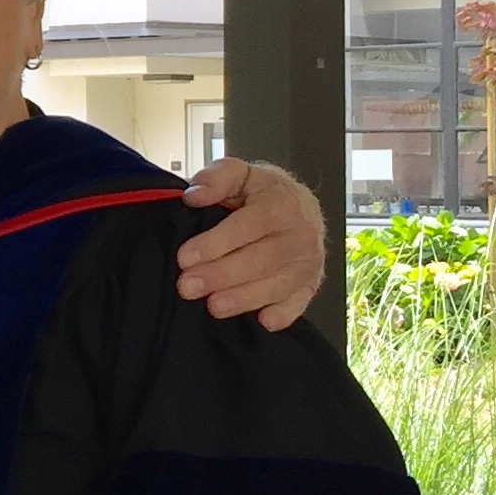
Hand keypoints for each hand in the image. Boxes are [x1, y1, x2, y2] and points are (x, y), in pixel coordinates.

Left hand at [178, 157, 325, 329]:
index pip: (248, 225)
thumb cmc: (261, 193)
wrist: (299, 206)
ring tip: (213, 306)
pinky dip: (284, 314)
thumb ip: (217, 178)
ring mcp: (308, 262)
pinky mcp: (310, 284)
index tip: (185, 257)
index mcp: (281, 203)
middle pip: (260, 260)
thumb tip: (193, 196)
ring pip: (278, 284)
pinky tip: (263, 321)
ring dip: (245, 298)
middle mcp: (300, 235)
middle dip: (221, 275)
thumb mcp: (239, 173)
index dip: (216, 243)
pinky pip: (300, 302)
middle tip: (187, 287)